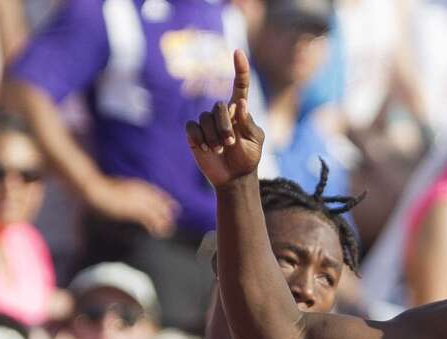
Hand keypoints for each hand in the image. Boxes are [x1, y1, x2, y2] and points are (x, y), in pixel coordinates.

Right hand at [85, 175, 177, 236]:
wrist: (96, 189)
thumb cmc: (104, 188)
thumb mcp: (119, 186)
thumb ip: (128, 190)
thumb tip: (129, 194)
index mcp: (139, 185)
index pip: (158, 193)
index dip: (166, 201)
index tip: (173, 208)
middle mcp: (142, 192)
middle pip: (161, 204)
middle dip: (167, 213)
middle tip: (171, 222)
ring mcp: (138, 201)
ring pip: (157, 213)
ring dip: (163, 223)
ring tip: (166, 231)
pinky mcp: (134, 210)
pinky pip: (149, 220)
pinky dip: (154, 227)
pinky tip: (156, 233)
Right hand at [186, 49, 264, 187]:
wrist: (234, 178)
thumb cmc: (247, 160)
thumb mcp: (254, 143)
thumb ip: (248, 124)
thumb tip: (240, 104)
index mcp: (239, 112)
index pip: (239, 86)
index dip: (240, 70)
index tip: (238, 53)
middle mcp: (222, 113)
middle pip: (218, 107)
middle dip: (224, 127)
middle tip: (230, 144)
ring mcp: (207, 122)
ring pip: (204, 119)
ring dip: (213, 137)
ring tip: (220, 150)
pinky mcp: (194, 133)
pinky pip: (191, 128)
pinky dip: (199, 139)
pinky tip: (206, 149)